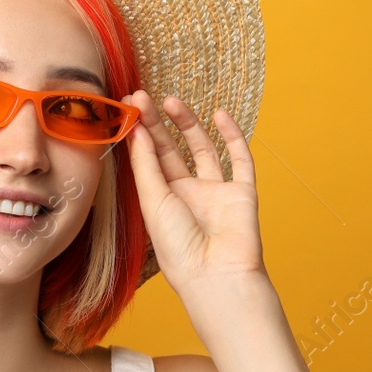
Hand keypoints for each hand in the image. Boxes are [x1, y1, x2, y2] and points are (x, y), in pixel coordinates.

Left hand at [122, 90, 264, 286]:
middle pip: (170, 150)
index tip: (128, 105)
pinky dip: (233, 137)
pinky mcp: (242, 193)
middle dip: (157, 123)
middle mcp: (187, 194)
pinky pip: (240, 160)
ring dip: (188, 124)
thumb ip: (146, 164)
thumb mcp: (154, 201)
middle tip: (142, 96)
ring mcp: (216, 192)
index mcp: (161, 201)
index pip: (147, 160)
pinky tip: (220, 114)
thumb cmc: (179, 248)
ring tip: (172, 100)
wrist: (217, 275)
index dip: (139, 133)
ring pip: (203, 150)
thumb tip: (138, 128)